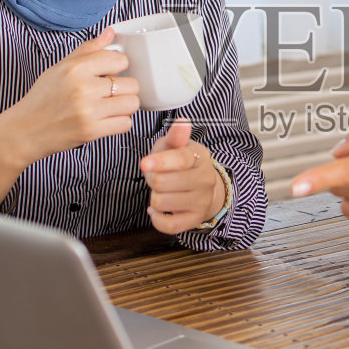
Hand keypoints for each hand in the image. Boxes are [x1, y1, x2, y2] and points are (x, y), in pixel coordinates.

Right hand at [0, 28, 138, 202]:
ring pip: (132, 103)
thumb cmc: (42, 98)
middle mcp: (83, 88)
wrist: (25, 130)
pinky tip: (107, 118)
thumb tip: (110, 33)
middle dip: (124, 88)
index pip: (120, 60)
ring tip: (111, 105)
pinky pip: (126, 124)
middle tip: (110, 92)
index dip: (118, 66)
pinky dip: (120, 122)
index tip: (110, 72)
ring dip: (125, 105)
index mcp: (76, 68)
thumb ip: (88, 49)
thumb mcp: (60, 67)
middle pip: (132, 83)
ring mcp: (89, 111)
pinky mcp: (92, 131)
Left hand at [141, 118, 226, 233]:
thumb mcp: (176, 146)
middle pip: (164, 183)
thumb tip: (181, 122)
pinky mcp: (194, 220)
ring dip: (154, 197)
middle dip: (153, 179)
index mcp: (200, 157)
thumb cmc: (182, 165)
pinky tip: (157, 210)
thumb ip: (175, 136)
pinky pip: (168, 225)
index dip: (160, 162)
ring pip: (161, 203)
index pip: (181, 159)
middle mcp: (204, 180)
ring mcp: (201, 201)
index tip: (144, 163)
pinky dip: (156, 218)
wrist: (204, 189)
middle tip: (158, 177)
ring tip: (161, 191)